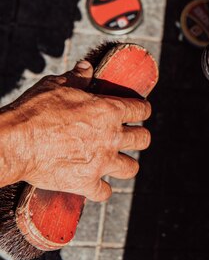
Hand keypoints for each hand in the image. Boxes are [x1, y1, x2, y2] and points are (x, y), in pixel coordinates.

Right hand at [0, 61, 151, 201]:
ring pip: (131, 168)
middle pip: (143, 139)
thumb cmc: (34, 111)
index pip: (141, 109)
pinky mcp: (86, 182)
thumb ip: (77, 77)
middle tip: (130, 137)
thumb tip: (87, 66)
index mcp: (109, 110)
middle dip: (139, 137)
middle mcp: (111, 136)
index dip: (142, 110)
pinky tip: (96, 186)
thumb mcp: (56, 86)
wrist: (14, 142)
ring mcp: (101, 161)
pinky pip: (104, 192)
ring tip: (119, 163)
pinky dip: (101, 190)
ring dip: (126, 165)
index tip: (139, 112)